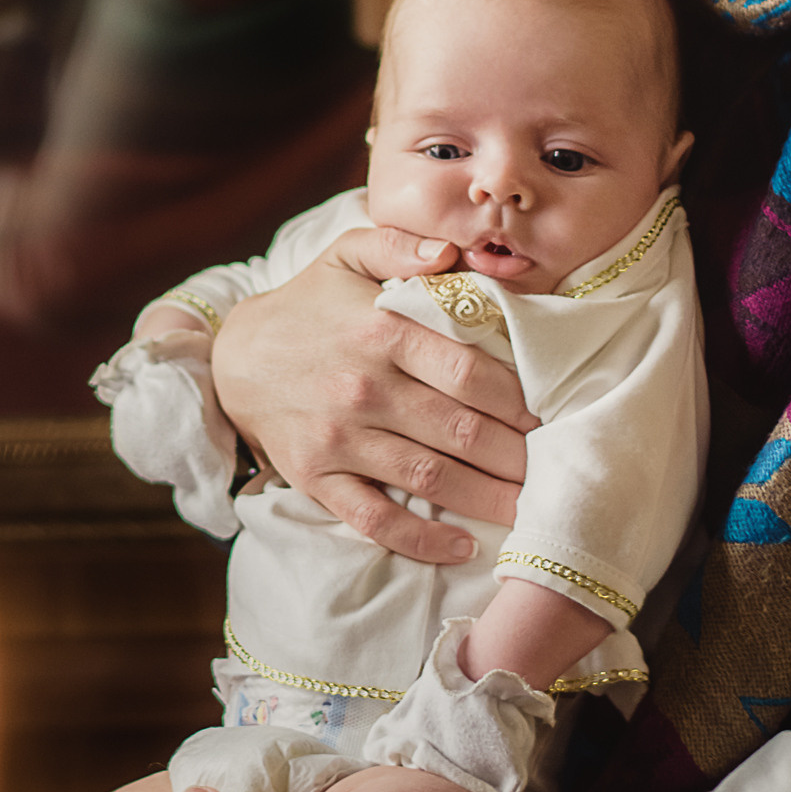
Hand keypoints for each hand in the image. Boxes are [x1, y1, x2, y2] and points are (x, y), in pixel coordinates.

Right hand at [210, 225, 533, 562]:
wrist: (232, 359)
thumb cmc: (308, 305)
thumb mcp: (347, 255)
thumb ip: (401, 244)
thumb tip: (453, 252)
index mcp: (381, 329)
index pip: (470, 372)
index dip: (522, 399)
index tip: (554, 415)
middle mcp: (364, 387)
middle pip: (462, 430)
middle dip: (518, 455)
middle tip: (558, 470)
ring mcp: (339, 438)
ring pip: (430, 478)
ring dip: (488, 498)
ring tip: (531, 509)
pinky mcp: (317, 478)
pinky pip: (374, 518)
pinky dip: (420, 539)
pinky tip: (461, 547)